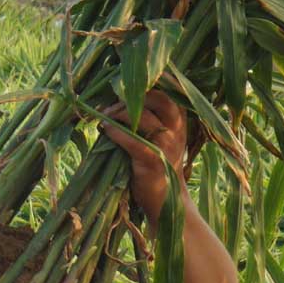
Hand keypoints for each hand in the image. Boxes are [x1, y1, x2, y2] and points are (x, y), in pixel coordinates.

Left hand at [102, 90, 187, 226]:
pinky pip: (133, 140)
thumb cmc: (155, 166)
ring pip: (144, 117)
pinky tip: (105, 130)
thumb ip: (145, 119)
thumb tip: (116, 99)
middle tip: (111, 102)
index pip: (169, 92)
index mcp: (180, 121)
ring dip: (119, 112)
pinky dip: (116, 132)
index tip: (125, 80)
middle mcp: (178, 130)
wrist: (166, 202)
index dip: (148, 82)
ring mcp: (168, 145)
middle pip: (160, 98)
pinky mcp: (154, 161)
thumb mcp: (157, 139)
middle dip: (133, 94)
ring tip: (103, 116)